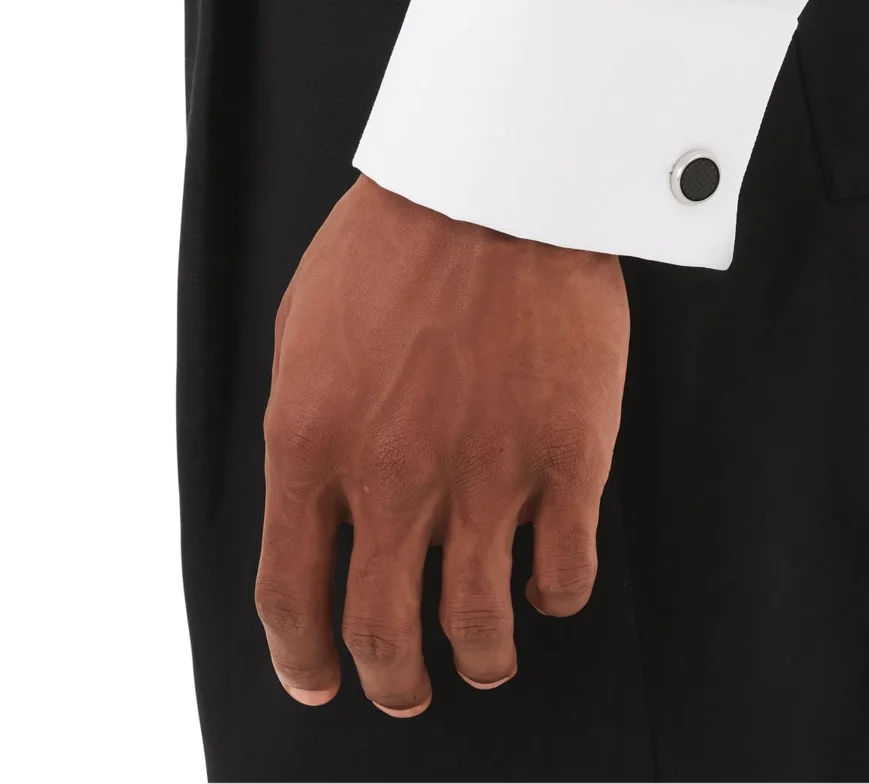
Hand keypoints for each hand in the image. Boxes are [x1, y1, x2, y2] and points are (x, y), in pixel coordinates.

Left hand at [255, 174, 629, 716]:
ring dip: (481, 659)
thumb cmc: (397, 238)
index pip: (293, 594)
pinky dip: (555, 598)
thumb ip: (303, 417)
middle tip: (406, 691)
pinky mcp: (566, 461)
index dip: (304, 659)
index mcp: (313, 445)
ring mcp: (485, 477)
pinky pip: (563, 571)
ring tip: (488, 662)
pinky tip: (550, 589)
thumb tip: (315, 486)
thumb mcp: (304, 322)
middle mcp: (393, 481)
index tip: (320, 683)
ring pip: (479, 621)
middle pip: (384, 631)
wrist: (499, 186)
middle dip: (392, 680)